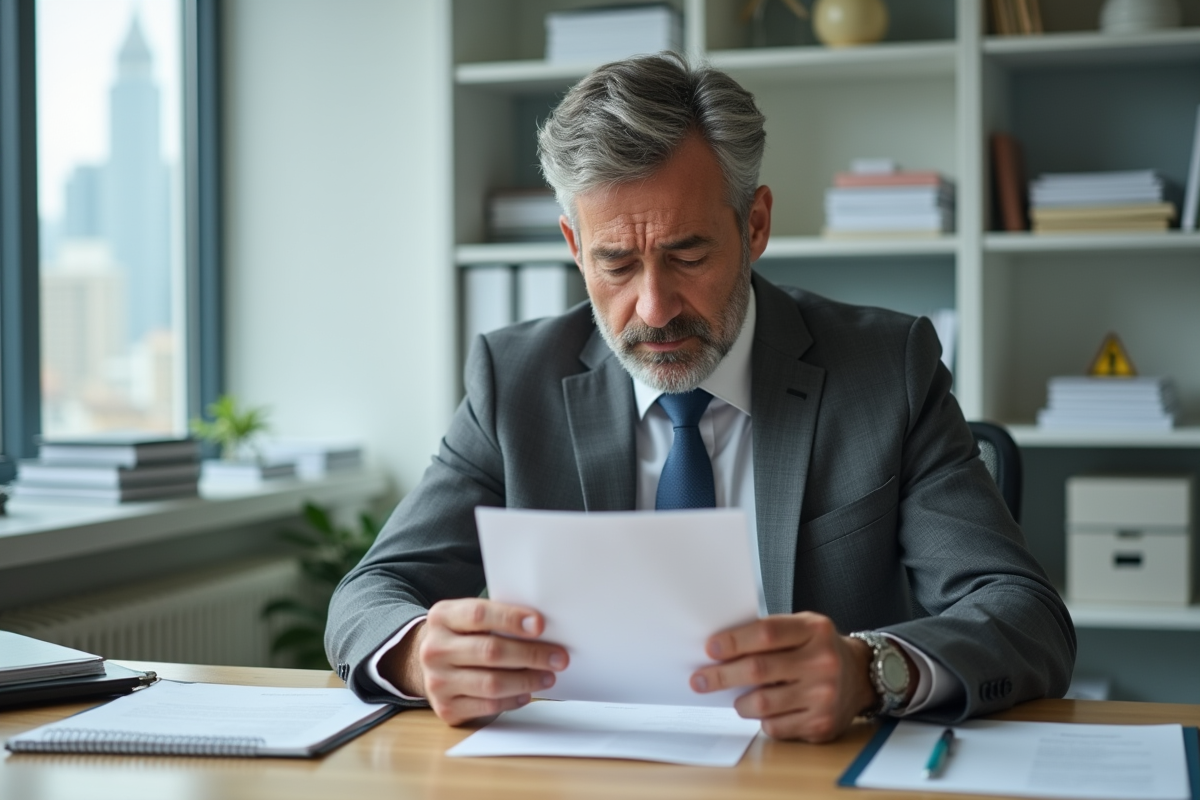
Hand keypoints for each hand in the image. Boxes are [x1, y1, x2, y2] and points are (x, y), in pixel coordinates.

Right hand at [380, 598, 568, 725]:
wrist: (428, 663)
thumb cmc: (462, 635)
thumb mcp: (468, 618)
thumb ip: (497, 619)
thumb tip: (540, 630)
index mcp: (442, 617)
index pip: (478, 615)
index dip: (511, 619)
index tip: (540, 625)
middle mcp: (434, 649)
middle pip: (490, 651)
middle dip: (531, 654)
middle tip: (558, 657)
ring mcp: (437, 681)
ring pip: (491, 683)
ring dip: (527, 680)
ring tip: (548, 676)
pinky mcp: (445, 708)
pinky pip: (487, 706)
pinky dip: (513, 700)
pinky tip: (526, 693)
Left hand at [689, 612, 884, 741]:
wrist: (860, 676)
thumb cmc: (819, 649)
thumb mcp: (803, 627)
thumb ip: (770, 633)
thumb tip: (721, 649)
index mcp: (814, 630)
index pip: (767, 633)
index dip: (734, 641)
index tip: (711, 649)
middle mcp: (822, 662)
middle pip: (759, 669)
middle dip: (722, 675)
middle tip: (700, 679)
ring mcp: (823, 696)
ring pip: (762, 703)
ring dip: (740, 702)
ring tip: (736, 698)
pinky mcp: (821, 725)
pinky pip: (775, 727)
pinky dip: (762, 720)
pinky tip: (764, 711)